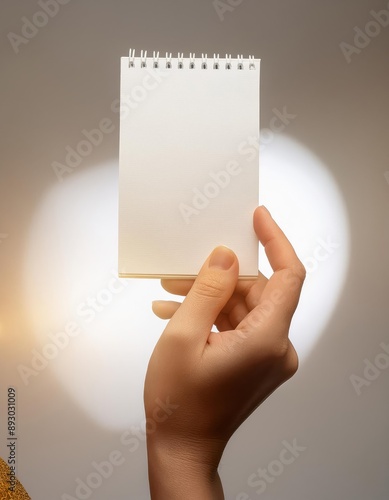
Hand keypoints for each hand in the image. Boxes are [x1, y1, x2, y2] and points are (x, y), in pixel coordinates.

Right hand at [144, 206, 305, 498]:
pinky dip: (212, 315)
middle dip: (219, 276)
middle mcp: (277, 347)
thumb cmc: (179, 403)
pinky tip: (177, 313)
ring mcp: (268, 356)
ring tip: (171, 293)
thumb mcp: (183, 336)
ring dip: (209, 296)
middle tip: (182, 270)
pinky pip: (238, 324)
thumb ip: (207, 289)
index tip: (258, 217)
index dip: (276, 240)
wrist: (182, 447)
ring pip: (243, 306)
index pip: (289, 275)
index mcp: (267, 340)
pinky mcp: (257, 360)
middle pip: (257, 290)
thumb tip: (226, 255)